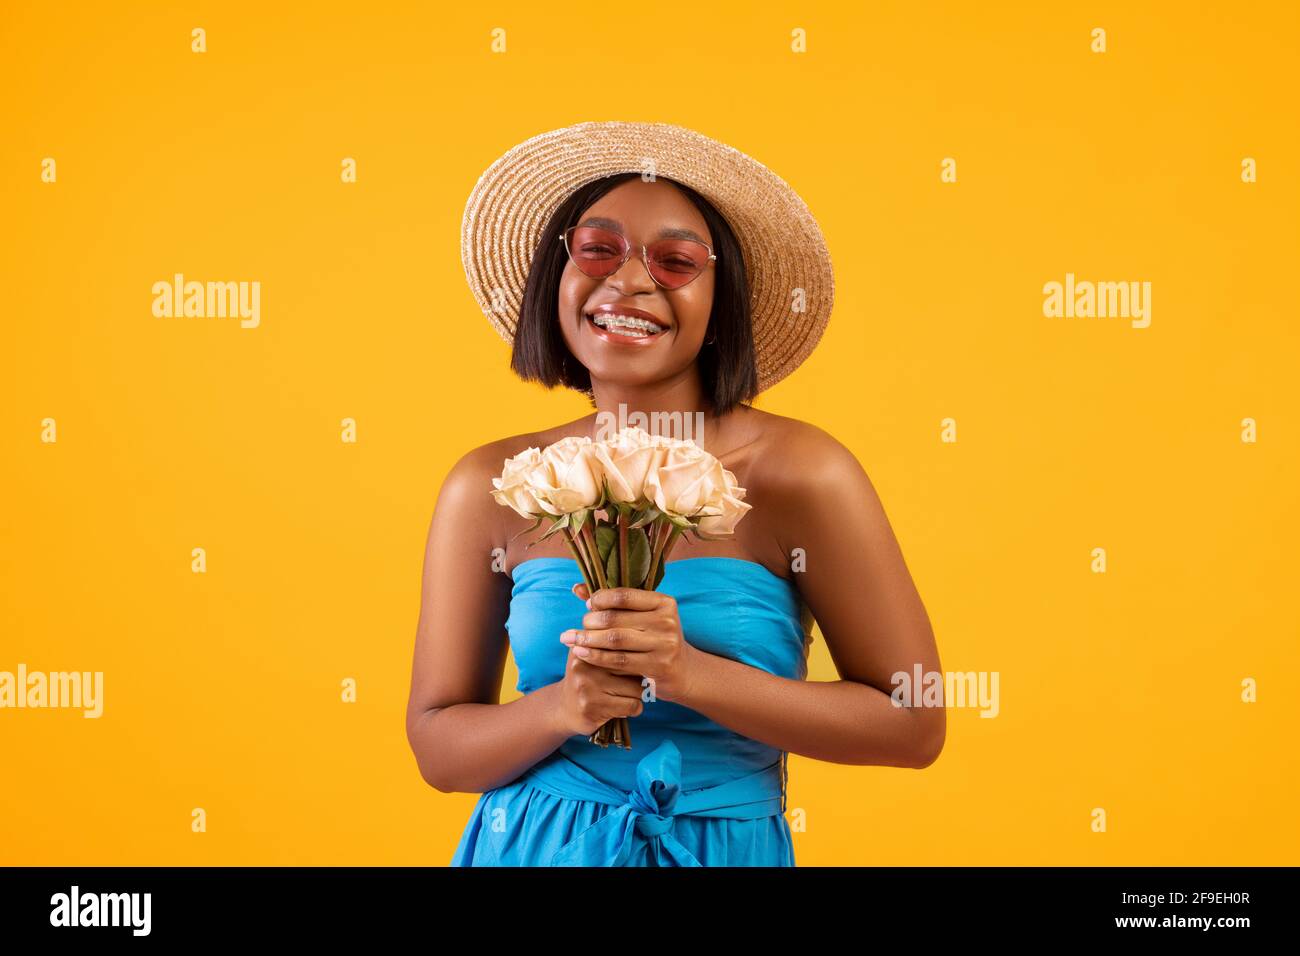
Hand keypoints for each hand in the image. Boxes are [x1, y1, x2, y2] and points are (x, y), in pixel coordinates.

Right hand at [552, 623, 644, 736]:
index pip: (624, 643)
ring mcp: (587, 687)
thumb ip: (607, 635)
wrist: (564, 709)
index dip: (637, 652)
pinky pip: (633, 706)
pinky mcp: (593, 709)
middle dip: (639, 673)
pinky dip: (635, 709)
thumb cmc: (588, 676)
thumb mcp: (590, 651)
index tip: (639, 658)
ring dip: (638, 694)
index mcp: (585, 645)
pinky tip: (624, 708)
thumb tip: (634, 614)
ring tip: (627, 694)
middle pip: (632, 664)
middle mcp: (584, 664)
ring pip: (637, 688)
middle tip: (636, 678)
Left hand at [563, 582, 700, 703]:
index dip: (601, 598)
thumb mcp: (641, 617)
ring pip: (615, 640)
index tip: (587, 605)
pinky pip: (619, 660)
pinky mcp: (659, 666)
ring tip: (570, 640)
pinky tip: (582, 654)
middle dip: (589, 622)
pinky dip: (596, 656)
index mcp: (664, 602)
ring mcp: (665, 644)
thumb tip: (577, 588)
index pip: (624, 596)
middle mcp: (667, 621)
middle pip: (616, 619)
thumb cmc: (654, 639)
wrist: (681, 671)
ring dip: (588, 639)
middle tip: (575, 628)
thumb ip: (612, 603)